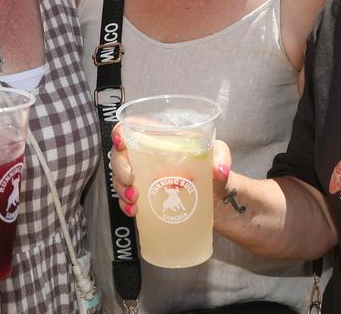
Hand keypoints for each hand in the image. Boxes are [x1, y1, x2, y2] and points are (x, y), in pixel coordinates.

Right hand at [111, 125, 232, 218]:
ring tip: (134, 201)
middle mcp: (149, 156)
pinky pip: (128, 198)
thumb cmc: (216, 170)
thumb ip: (221, 157)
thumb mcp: (220, 156)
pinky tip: (132, 211)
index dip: (120, 132)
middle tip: (130, 180)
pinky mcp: (148, 197)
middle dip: (119, 167)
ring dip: (121, 188)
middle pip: (121, 155)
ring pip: (120, 177)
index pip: (133, 127)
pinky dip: (126, 204)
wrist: (221, 201)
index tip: (120, 143)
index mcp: (162, 139)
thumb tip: (218, 170)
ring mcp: (146, 178)